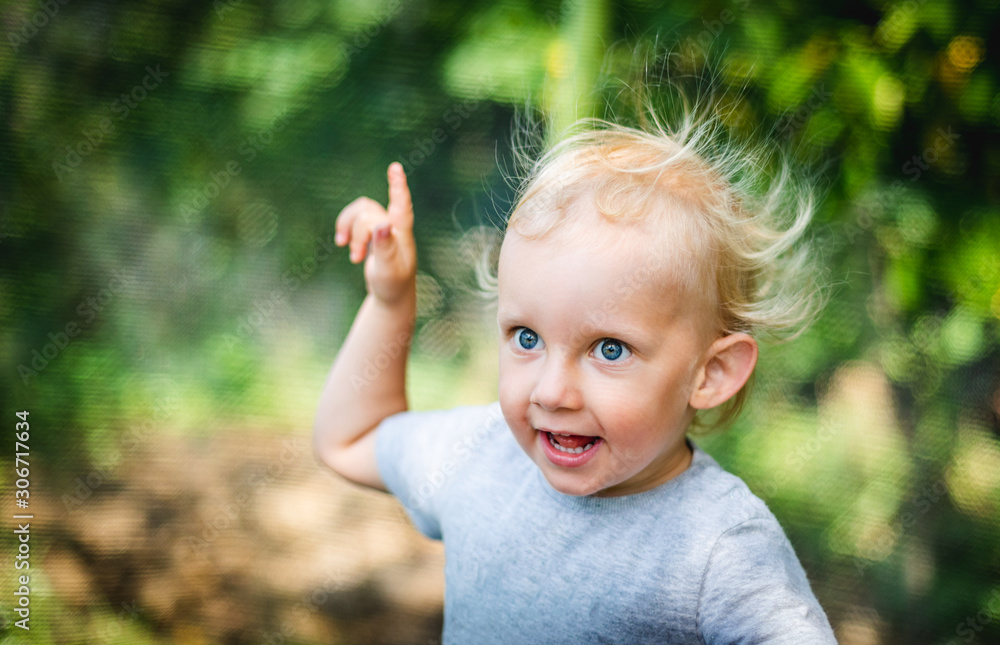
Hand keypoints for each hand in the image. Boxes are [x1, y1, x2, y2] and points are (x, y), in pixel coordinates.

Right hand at [334, 162, 416, 304]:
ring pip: (360, 211)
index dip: (398, 186)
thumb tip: (382, 225)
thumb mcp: (388, 269)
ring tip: (348, 251)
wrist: (392, 295)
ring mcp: (383, 227)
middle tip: (355, 259)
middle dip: (357, 234)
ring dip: (350, 228)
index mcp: (403, 233)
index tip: (395, 167)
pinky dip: (345, 227)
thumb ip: (385, 247)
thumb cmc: (393, 284)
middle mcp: (394, 225)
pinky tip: (343, 243)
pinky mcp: (372, 231)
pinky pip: (355, 218)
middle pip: (369, 213)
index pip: (402, 205)